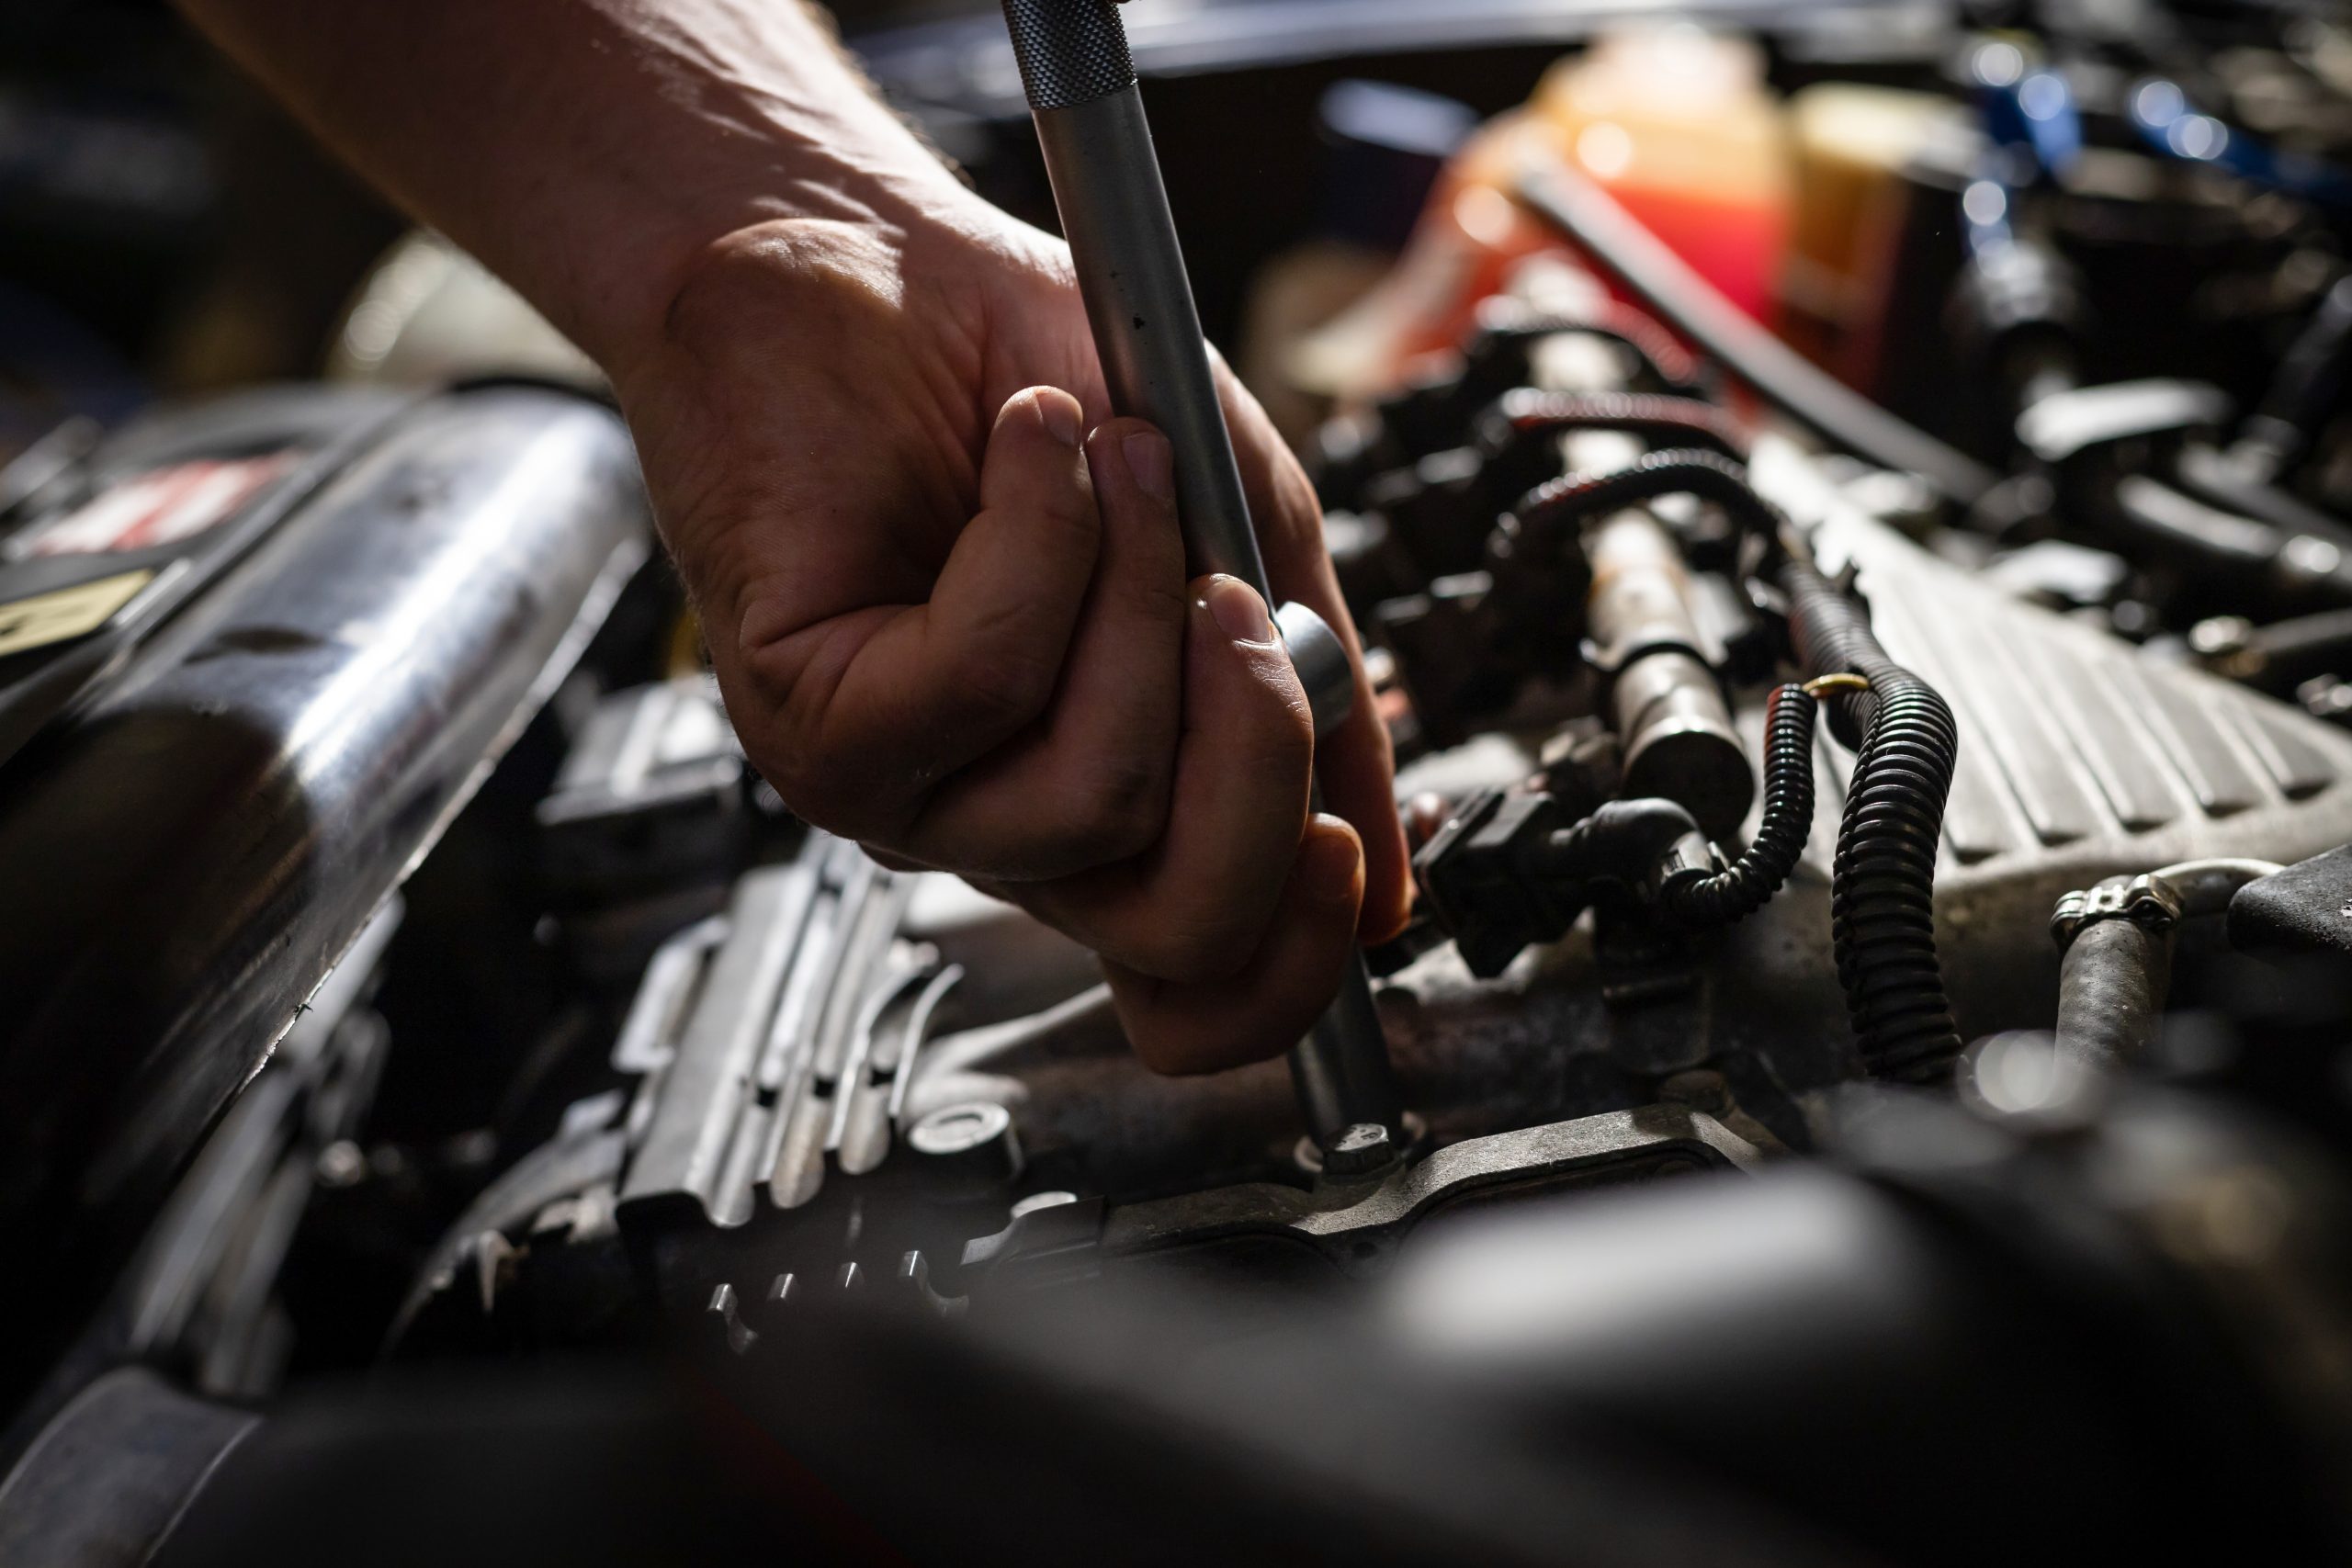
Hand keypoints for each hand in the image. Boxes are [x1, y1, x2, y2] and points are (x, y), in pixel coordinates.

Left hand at [612, 196, 1410, 1071]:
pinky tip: (1031, 445)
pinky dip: (1040, 537)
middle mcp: (1005, 825)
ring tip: (1116, 455)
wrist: (871, 256)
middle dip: (1258, 766)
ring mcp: (904, 792)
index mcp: (1112, 804)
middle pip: (1175, 933)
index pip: (1199, 988)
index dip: (1297, 954)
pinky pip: (980, 681)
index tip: (1347, 844)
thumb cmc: (1035, 378)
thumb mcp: (1235, 529)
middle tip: (1239, 602)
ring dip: (1138, 592)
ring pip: (1095, 793)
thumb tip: (1386, 873)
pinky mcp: (817, 721)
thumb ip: (1311, 691)